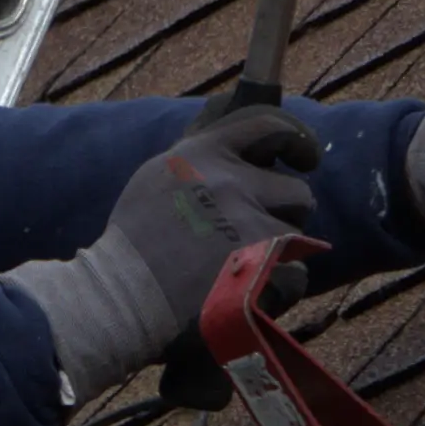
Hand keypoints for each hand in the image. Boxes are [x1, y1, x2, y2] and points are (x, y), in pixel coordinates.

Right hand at [6, 105, 326, 395]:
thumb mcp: (157, 179)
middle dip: (285, 217)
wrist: (118, 299)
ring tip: (246, 273)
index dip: (296, 140)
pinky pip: (295, 276)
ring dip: (280, 256)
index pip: (268, 126)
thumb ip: (199, 160)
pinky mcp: (264, 266)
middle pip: (296, 192)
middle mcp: (231, 182)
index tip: (305, 158)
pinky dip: (277, 290)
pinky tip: (247, 297)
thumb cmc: (131, 246)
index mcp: (203, 155)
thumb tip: (236, 147)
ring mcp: (250, 225)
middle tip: (261, 237)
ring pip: (298, 238)